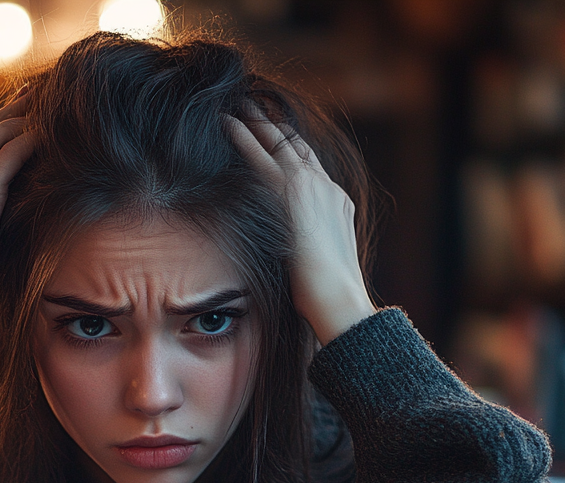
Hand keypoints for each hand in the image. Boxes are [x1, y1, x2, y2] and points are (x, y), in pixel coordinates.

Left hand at [224, 106, 376, 345]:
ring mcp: (308, 186)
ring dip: (258, 121)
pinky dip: (243, 136)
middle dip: (275, 127)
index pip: (314, 168)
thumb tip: (296, 256)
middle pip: (298, 147)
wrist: (337, 295)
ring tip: (240, 104)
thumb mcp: (322, 263)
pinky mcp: (289, 191)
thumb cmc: (328, 294)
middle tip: (256, 107)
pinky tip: (226, 122)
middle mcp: (326, 188)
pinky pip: (260, 155)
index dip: (295, 151)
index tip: (280, 138)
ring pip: (279, 143)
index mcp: (338, 204)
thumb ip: (311, 247)